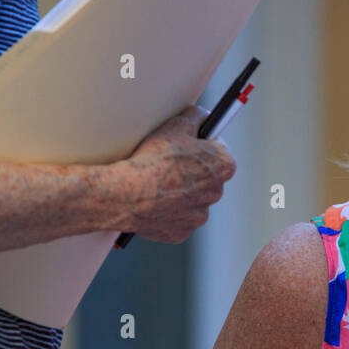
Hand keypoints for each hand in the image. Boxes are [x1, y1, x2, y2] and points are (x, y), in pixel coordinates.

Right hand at [119, 106, 236, 242]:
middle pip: (206, 175)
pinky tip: (152, 200)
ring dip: (179, 190)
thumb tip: (201, 116)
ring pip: (191, 198)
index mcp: (222, 166)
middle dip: (191, 168)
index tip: (190, 141)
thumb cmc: (152, 160)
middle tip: (169, 161)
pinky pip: (176, 217)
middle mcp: (216, 193)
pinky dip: (167, 210)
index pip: (219, 148)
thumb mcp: (176, 124)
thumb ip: (196, 116)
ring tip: (157, 182)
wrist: (126, 193)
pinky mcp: (180, 232)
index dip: (201, 142)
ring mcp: (198, 215)